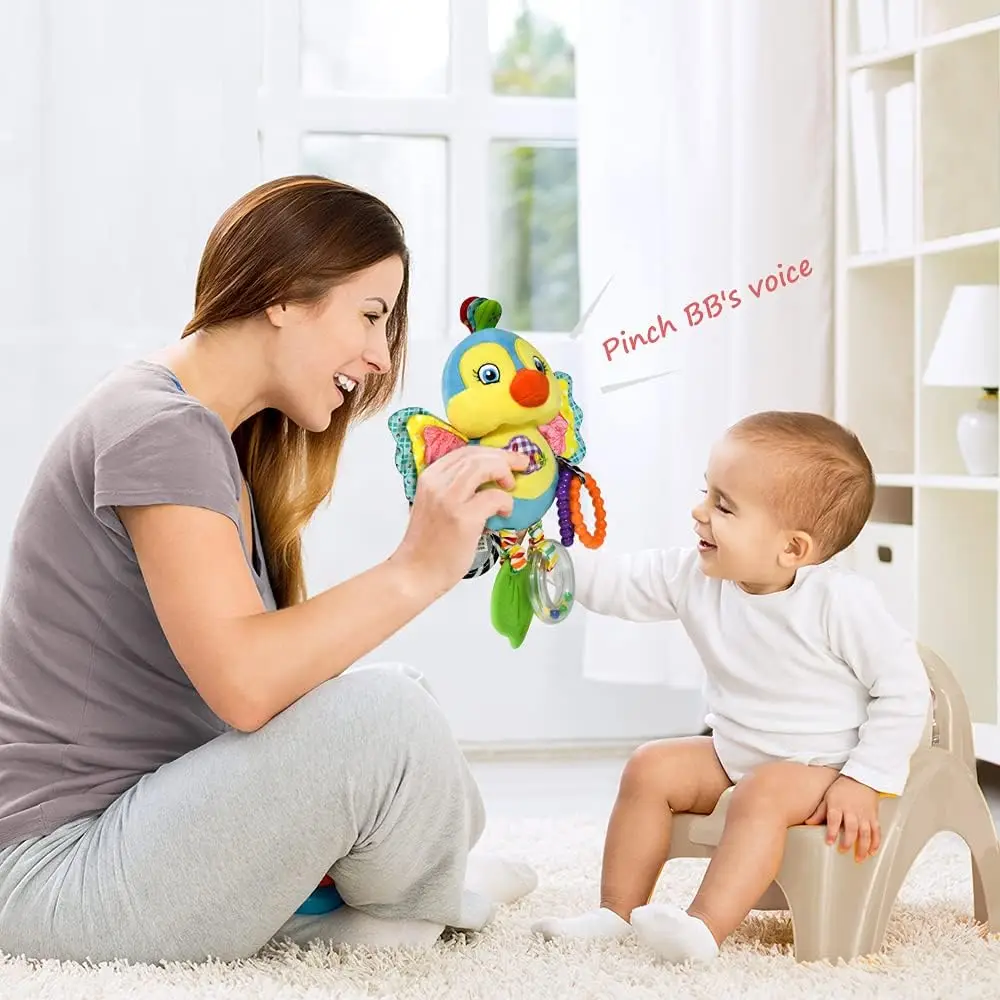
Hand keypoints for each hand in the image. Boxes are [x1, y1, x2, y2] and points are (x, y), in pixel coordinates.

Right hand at [392, 446, 528, 595]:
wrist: (415, 572)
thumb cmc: (428, 544)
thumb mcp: (434, 504)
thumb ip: (453, 488)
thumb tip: (486, 479)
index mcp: (430, 477)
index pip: (464, 452)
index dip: (490, 451)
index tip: (507, 458)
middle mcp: (438, 483)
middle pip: (477, 456)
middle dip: (504, 457)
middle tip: (522, 464)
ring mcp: (450, 499)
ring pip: (485, 467)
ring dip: (504, 473)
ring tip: (511, 486)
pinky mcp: (464, 518)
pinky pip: (494, 497)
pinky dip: (506, 501)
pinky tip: (505, 511)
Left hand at [804, 775, 880, 860]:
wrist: (861, 779)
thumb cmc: (841, 789)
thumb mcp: (828, 797)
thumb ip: (820, 812)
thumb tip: (808, 823)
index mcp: (838, 805)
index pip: (834, 819)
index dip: (831, 831)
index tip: (829, 842)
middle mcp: (852, 811)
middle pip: (851, 828)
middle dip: (847, 842)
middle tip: (843, 851)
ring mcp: (864, 814)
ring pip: (865, 832)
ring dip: (863, 847)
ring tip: (858, 858)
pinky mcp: (874, 816)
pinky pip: (876, 831)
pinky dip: (875, 842)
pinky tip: (872, 852)